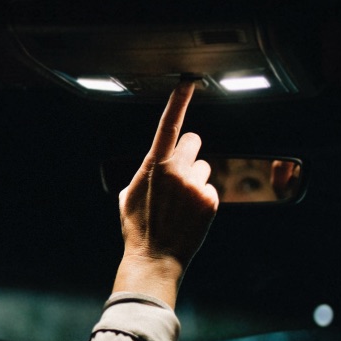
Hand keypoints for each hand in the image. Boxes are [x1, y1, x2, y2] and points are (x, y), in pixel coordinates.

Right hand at [113, 82, 218, 307]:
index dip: (178, 102)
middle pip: (193, 142)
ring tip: (180, 203)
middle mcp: (176, 171)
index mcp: (153, 166)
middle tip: (178, 174)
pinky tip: (189, 214)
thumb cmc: (138, 226)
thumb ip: (145, 171)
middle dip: (188, 152)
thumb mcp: (129, 194)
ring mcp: (195, 185)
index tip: (187, 83)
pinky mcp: (210, 200)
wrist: (154, 256)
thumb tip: (155, 162)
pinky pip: (211, 188)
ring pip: (204, 167)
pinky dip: (203, 199)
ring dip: (195, 179)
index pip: (168, 126)